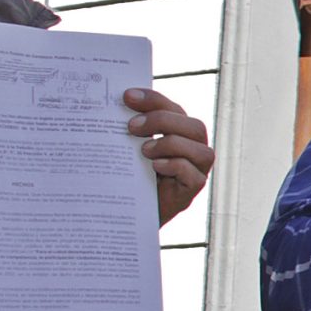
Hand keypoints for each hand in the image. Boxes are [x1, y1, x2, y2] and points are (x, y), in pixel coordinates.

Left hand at [127, 87, 212, 226]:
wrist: (123, 213)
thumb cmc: (125, 175)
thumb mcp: (125, 148)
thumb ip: (128, 129)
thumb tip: (110, 104)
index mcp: (178, 133)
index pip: (173, 109)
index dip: (153, 99)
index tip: (127, 96)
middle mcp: (192, 149)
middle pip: (194, 126)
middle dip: (162, 121)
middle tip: (131, 127)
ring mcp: (196, 171)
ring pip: (201, 150)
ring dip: (171, 144)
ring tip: (143, 151)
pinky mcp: (191, 192)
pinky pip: (194, 176)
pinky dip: (176, 166)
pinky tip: (155, 166)